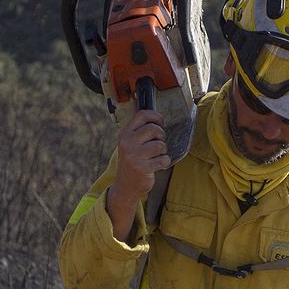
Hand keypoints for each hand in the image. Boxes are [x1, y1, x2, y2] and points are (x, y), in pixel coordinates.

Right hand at [105, 109, 168, 239]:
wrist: (125, 186)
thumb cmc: (131, 161)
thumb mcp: (129, 141)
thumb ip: (135, 124)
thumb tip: (137, 101)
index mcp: (124, 134)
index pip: (142, 115)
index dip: (156, 116)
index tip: (161, 123)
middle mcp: (127, 143)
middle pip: (153, 129)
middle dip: (161, 136)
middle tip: (159, 143)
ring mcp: (134, 156)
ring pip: (160, 145)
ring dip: (163, 151)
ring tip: (156, 156)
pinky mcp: (142, 168)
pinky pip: (163, 159)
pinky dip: (164, 162)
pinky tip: (157, 165)